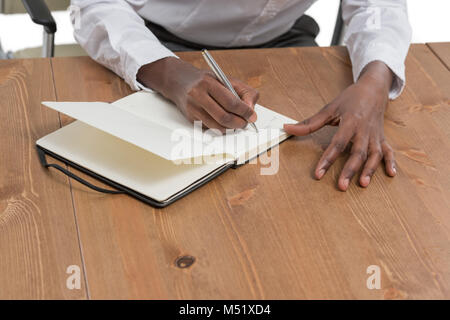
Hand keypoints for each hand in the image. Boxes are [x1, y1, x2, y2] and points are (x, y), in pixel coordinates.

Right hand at [137, 57, 258, 132]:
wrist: (180, 80)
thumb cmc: (206, 80)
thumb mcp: (226, 79)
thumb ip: (243, 92)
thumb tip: (251, 112)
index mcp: (208, 83)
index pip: (231, 102)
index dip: (244, 111)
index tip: (252, 116)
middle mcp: (198, 95)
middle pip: (223, 117)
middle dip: (239, 123)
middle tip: (245, 123)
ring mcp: (192, 108)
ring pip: (216, 126)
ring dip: (230, 128)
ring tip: (236, 123)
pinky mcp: (190, 118)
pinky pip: (210, 128)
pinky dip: (220, 128)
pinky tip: (223, 122)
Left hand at [284, 61, 396, 190]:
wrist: (373, 88)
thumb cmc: (350, 98)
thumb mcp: (329, 108)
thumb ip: (309, 123)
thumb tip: (287, 128)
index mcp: (350, 122)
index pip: (337, 144)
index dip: (327, 159)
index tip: (319, 174)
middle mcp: (364, 130)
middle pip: (357, 153)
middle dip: (349, 170)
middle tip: (341, 186)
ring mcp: (375, 135)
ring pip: (374, 154)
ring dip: (370, 170)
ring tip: (362, 184)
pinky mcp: (382, 137)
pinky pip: (389, 151)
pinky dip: (391, 162)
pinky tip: (391, 174)